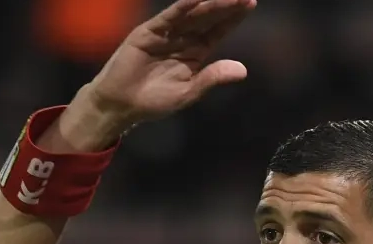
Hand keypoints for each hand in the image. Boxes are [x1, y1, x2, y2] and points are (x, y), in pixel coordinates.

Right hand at [83, 0, 255, 128]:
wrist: (122, 104)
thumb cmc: (155, 100)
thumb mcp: (189, 92)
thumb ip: (213, 78)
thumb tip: (243, 69)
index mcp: (196, 53)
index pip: (218, 30)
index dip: (233, 17)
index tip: (250, 3)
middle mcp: (183, 38)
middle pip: (208, 17)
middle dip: (226, 5)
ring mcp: (166, 33)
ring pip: (192, 14)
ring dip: (210, 3)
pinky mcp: (149, 32)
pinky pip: (168, 17)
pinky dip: (183, 6)